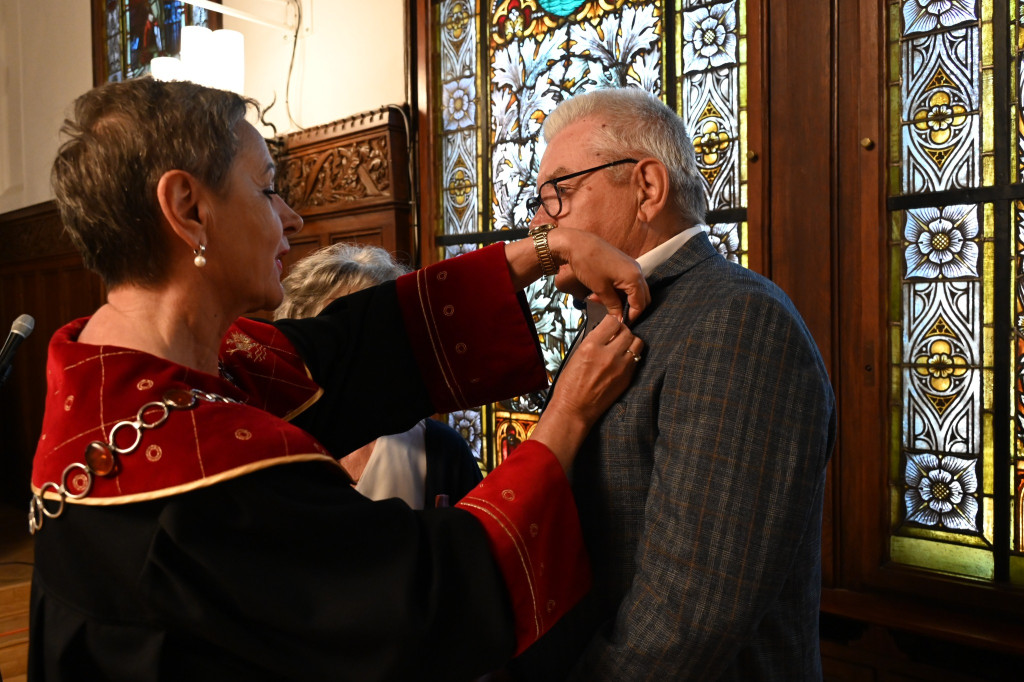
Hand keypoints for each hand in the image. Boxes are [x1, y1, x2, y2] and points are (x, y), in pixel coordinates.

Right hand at [530, 315, 643, 470]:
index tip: (609, 325)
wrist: (575, 409)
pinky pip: (636, 359)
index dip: (611, 322)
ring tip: (621, 347)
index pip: (612, 322)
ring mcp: (620, 367)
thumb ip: (592, 341)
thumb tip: (605, 331)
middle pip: (627, 331)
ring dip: (630, 342)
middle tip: (616, 336)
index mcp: (591, 347)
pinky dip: (631, 356)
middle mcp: (608, 355)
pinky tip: (621, 361)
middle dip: (622, 331)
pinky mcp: (627, 378)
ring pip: (637, 343)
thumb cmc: (570, 385)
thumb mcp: (576, 355)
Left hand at [548, 228, 649, 324]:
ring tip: (603, 303)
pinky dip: (620, 291)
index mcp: (634, 278)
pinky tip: (604, 294)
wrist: (577, 243)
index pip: (640, 305)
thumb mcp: (600, 289)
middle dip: (631, 309)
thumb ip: (613, 306)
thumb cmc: (588, 265)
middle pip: (642, 298)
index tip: (620, 324)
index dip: (632, 317)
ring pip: (635, 290)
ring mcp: (632, 266)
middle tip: (615, 316)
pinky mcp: (624, 264)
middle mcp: (637, 271)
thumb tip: (619, 320)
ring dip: (624, 300)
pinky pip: (629, 282)